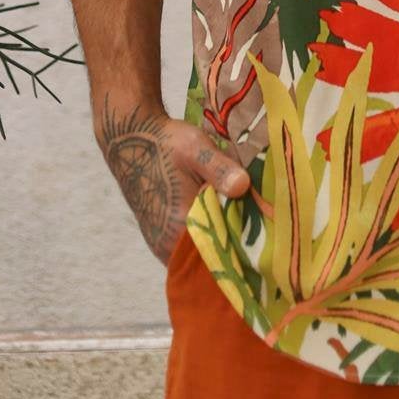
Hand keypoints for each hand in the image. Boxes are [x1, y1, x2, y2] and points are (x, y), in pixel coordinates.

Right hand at [95, 94, 250, 265]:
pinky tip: (224, 223)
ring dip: (220, 245)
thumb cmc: (165, 143)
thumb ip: (219, 168)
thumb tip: (243, 185)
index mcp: (180, 228)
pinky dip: (206, 240)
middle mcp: (168, 245)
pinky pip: (187, 249)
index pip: (220, 257)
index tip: (269, 248)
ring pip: (198, 256)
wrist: (129, 139)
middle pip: (210, 260)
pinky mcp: (159, 237)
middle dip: (235, 251)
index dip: (245, 255)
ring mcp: (161, 244)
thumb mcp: (196, 148)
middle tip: (264, 238)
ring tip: (248, 230)